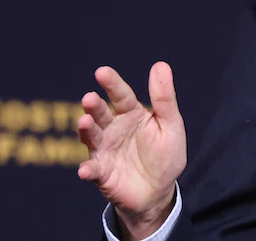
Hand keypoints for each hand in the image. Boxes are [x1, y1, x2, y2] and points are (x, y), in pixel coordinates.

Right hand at [77, 62, 186, 239]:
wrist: (159, 191)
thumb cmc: (165, 154)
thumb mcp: (171, 124)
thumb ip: (164, 98)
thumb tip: (160, 65)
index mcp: (132, 114)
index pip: (121, 95)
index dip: (112, 83)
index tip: (102, 72)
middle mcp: (113, 129)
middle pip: (101, 114)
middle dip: (93, 106)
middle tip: (89, 99)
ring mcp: (105, 150)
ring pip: (92, 137)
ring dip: (86, 130)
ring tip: (84, 122)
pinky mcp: (101, 173)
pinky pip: (92, 170)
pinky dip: (87, 169)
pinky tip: (84, 170)